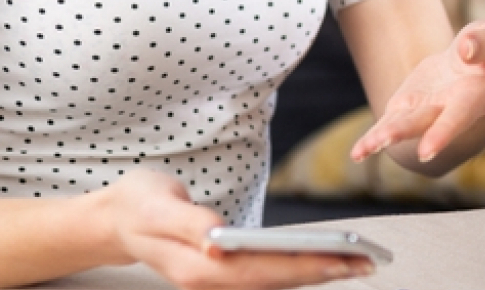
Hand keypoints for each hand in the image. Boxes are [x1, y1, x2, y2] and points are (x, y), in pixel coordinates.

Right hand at [99, 169, 370, 289]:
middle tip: (368, 261)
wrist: (115, 217)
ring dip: (315, 273)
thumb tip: (217, 242)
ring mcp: (214, 280)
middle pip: (273, 282)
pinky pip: (266, 275)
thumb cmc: (139, 203)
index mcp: (194, 266)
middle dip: (322, 272)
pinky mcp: (221, 273)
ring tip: (359, 262)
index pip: (258, 271)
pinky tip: (324, 260)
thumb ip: (188, 223)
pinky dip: (297, 269)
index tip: (340, 259)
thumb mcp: (157, 204)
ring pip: (273, 282)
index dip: (301, 267)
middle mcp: (207, 280)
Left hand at [350, 21, 484, 163]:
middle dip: (413, 134)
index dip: (444, 132)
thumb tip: (465, 49)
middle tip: (413, 154)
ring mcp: (426, 112)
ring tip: (366, 149)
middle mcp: (449, 110)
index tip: (426, 151)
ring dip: (386, 136)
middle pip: (429, 123)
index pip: (460, 115)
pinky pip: (387, 124)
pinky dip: (371, 140)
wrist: (470, 67)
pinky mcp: (406, 109)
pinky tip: (357, 154)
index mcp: (477, 95)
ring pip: (404, 125)